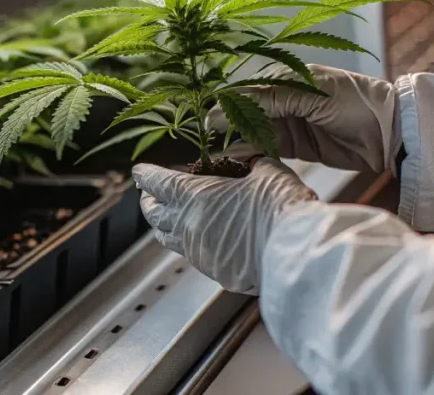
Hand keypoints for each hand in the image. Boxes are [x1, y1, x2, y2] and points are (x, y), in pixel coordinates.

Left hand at [132, 158, 316, 293]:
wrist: (294, 253)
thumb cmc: (279, 208)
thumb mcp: (267, 171)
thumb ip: (252, 163)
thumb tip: (251, 162)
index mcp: (195, 196)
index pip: (157, 183)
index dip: (145, 175)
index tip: (138, 172)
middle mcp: (189, 226)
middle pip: (154, 214)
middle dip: (148, 201)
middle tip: (148, 194)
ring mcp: (200, 253)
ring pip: (168, 239)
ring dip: (164, 225)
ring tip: (167, 218)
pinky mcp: (215, 272)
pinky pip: (194, 255)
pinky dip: (191, 243)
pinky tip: (202, 238)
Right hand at [207, 64, 400, 172]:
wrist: (391, 133)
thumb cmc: (355, 103)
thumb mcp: (310, 94)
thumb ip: (268, 99)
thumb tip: (225, 107)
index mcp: (285, 76)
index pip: (244, 91)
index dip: (223, 107)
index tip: (206, 125)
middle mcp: (282, 97)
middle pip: (243, 113)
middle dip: (226, 128)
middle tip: (207, 146)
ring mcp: (288, 122)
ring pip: (251, 132)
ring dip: (235, 144)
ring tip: (217, 158)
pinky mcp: (295, 145)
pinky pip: (266, 149)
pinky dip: (252, 155)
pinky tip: (237, 162)